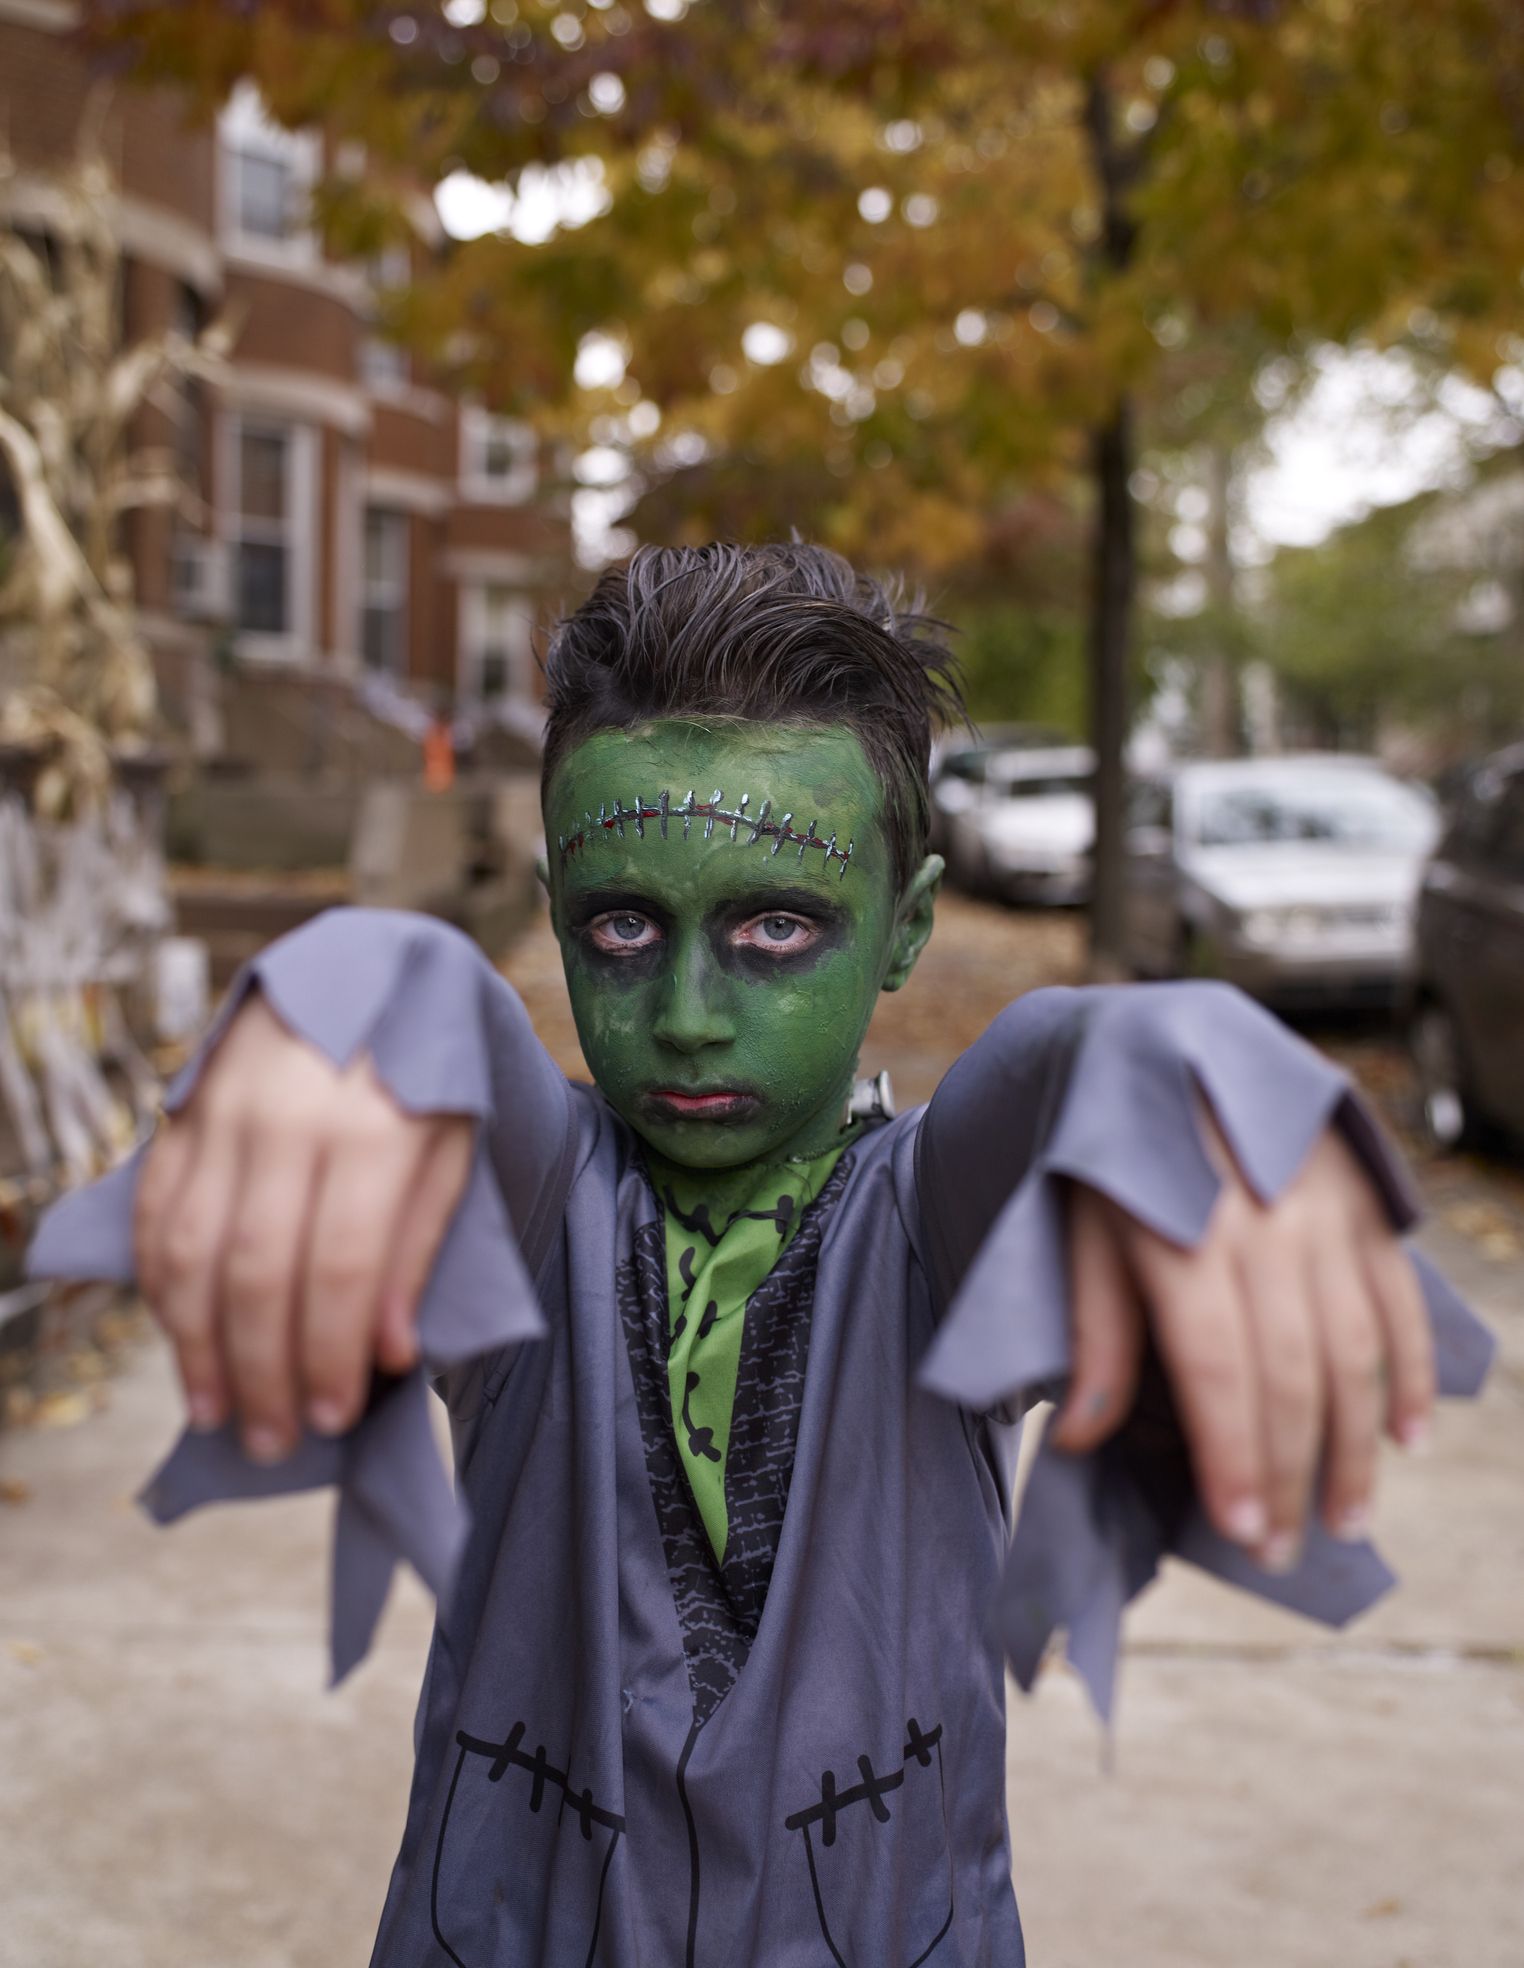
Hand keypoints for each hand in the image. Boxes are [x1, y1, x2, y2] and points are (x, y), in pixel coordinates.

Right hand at [134, 994, 473, 1461]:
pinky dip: (159, 1282)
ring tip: (215, 1409)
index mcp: (376, 1128)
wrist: (368, 967)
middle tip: (271, 1439)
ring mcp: (225, 1110)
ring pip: (190, 1250)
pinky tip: (178, 1333)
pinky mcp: (183, 1107)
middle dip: (262, 1371)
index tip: (332, 1417)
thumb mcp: (456, 1148)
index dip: (329, 1353)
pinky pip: (156, 1210)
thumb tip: (388, 1352)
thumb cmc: (426, 1074)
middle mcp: (291, 1118)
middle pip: (257, 1271)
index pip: (340, 1268)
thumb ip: (420, 1246)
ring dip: (194, 1344)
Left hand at [1049, 1112, 1434, 1570]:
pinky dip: (1408, 1367)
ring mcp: (1322, 1207)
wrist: (1162, 1038)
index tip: (1243, 1533)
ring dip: (1358, 1441)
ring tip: (1348, 1515)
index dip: (1237, 1460)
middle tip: (1285, 1548)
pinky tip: (1408, 1433)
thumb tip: (1085, 1442)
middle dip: (1291, 1471)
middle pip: (1293, 1373)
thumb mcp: (1077, 1230)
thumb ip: (1095, 1334)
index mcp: (1182, 1237)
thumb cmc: (1108, 1150)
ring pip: (1355, 1346)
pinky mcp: (1362, 1194)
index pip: (1222, 1374)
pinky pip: (1397, 1295)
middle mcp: (1261, 1225)